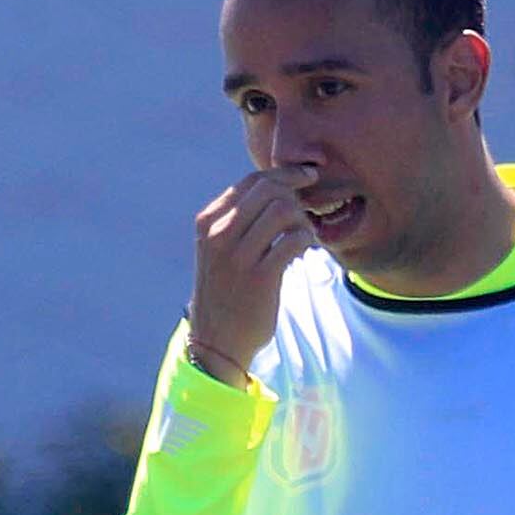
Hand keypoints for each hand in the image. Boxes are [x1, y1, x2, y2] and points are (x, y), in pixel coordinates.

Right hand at [187, 165, 321, 384]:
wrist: (217, 341)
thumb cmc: (225, 291)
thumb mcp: (218, 249)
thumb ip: (238, 219)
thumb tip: (280, 187)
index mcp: (208, 222)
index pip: (252, 181)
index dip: (285, 174)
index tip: (306, 177)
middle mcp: (219, 235)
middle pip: (270, 189)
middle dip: (296, 194)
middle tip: (306, 210)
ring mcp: (238, 256)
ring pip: (284, 210)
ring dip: (302, 219)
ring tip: (303, 235)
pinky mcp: (260, 277)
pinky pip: (295, 239)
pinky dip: (306, 240)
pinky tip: (304, 251)